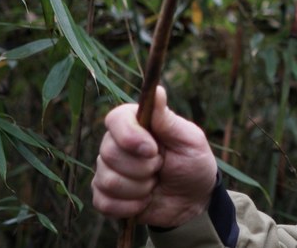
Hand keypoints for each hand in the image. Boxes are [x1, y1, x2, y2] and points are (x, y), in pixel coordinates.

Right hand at [91, 86, 217, 227]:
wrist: (193, 200)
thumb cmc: (193, 164)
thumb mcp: (189, 140)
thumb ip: (168, 120)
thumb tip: (156, 90)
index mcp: (136, 124)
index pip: (115, 119)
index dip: (129, 136)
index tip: (152, 149)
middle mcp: (116, 144)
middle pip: (109, 153)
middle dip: (142, 168)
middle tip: (161, 167)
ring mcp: (107, 170)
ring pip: (108, 180)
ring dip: (139, 188)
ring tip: (154, 184)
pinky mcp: (105, 196)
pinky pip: (103, 202)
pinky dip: (129, 206)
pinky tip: (144, 201)